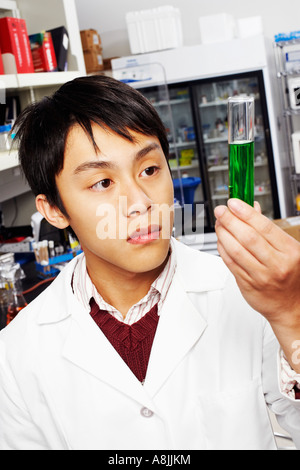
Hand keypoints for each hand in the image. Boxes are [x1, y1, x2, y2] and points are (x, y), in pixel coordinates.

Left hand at [214, 199, 299, 371]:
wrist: (291, 307)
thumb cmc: (291, 276)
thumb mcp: (289, 249)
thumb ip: (268, 229)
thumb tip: (252, 208)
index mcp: (290, 252)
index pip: (264, 227)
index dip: (245, 213)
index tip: (233, 203)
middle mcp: (276, 265)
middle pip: (248, 237)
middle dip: (231, 221)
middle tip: (221, 211)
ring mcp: (261, 276)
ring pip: (236, 251)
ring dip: (223, 234)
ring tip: (218, 224)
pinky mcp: (247, 285)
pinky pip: (230, 264)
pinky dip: (222, 249)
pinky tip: (220, 240)